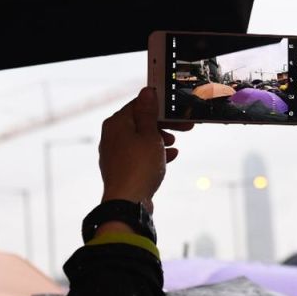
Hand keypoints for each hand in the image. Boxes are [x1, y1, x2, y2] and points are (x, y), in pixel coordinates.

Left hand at [98, 87, 189, 212]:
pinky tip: (170, 157)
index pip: (139, 105)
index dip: (161, 107)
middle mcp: (112, 136)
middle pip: (140, 122)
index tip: (177, 111)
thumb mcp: (149, 135)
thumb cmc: (139, 167)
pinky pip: (139, 155)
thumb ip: (148, 113)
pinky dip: (153, 154)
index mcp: (116, 123)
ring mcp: (115, 154)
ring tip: (175, 143)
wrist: (128, 203)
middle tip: (184, 127)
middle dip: (163, 125)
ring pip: (140, 139)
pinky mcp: (121, 169)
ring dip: (160, 139)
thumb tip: (147, 92)